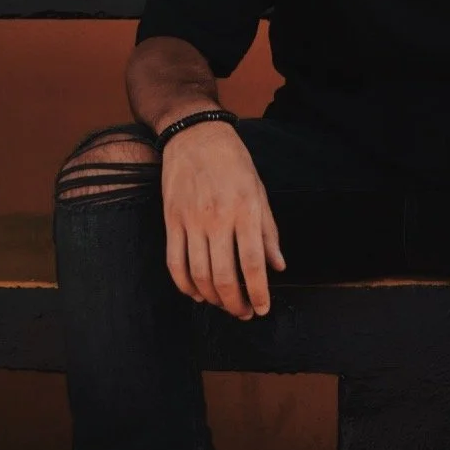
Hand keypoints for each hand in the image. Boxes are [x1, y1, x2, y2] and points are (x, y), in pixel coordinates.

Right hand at [161, 122, 285, 319]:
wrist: (195, 135)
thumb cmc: (233, 163)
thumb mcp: (260, 192)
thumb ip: (268, 233)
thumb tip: (278, 266)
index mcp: (245, 211)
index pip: (252, 264)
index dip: (258, 293)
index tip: (263, 308)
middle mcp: (217, 218)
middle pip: (223, 276)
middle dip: (235, 303)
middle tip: (244, 313)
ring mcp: (191, 221)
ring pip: (198, 274)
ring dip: (212, 298)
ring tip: (224, 305)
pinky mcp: (171, 220)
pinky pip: (174, 262)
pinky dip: (185, 285)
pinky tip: (197, 293)